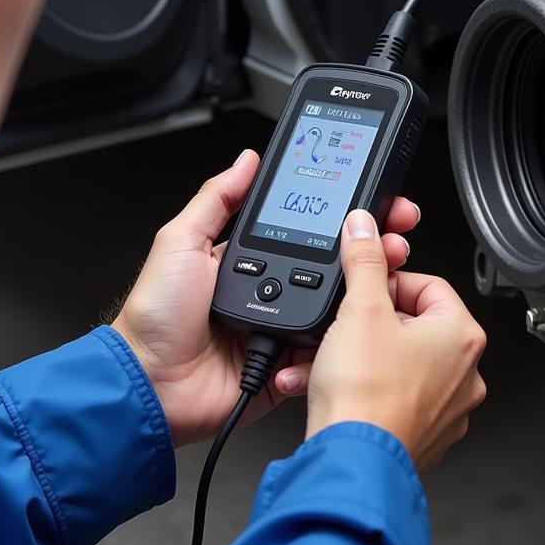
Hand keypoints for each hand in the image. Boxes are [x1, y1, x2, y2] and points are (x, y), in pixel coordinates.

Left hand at [112, 150, 420, 445]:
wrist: (149, 384)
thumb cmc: (154, 316)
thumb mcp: (181, 242)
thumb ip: (217, 199)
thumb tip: (245, 160)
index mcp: (251, 257)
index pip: (307, 228)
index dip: (341, 215)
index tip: (371, 199)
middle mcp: (271, 288)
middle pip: (334, 263)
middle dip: (372, 246)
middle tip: (394, 232)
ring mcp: (282, 325)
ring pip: (339, 303)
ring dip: (368, 286)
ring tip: (388, 269)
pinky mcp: (288, 363)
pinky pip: (326, 349)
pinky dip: (345, 337)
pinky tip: (357, 317)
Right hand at [299, 209, 486, 471]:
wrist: (350, 463)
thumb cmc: (366, 395)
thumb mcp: (360, 309)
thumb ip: (364, 260)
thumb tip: (365, 229)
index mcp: (462, 335)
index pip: (428, 285)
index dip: (389, 282)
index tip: (363, 289)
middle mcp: (464, 374)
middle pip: (412, 326)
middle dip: (367, 324)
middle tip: (342, 326)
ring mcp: (445, 410)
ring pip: (396, 365)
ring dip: (356, 358)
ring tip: (327, 360)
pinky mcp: (419, 437)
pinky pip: (388, 399)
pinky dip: (359, 391)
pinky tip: (328, 389)